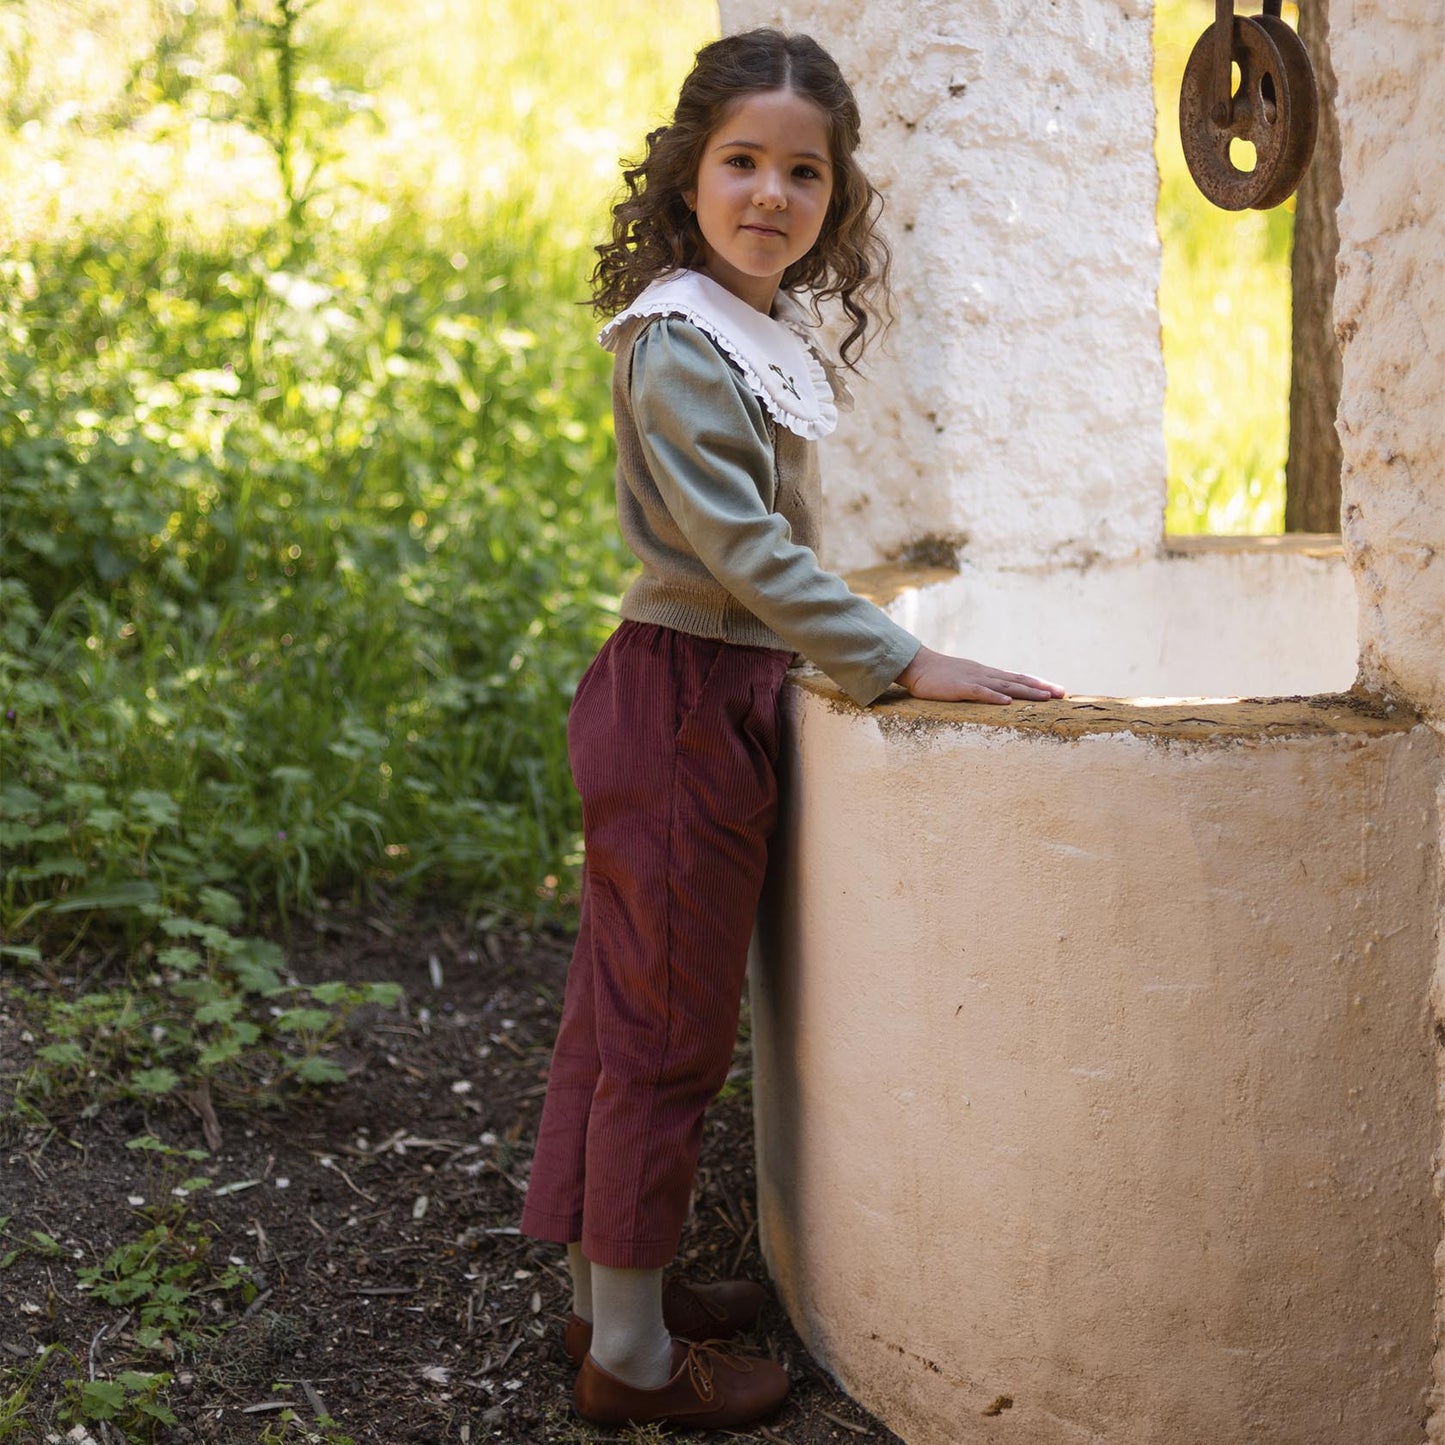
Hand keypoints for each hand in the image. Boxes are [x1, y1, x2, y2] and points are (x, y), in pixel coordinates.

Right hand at [895, 644, 1065, 704]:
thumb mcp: (966, 678)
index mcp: (988, 674)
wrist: (918, 666)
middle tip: (1062, 693)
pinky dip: (994, 697)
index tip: (1057, 690)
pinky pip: (979, 693)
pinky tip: (1007, 703)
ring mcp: (974, 680)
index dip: (1038, 683)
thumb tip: (999, 694)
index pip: (1018, 678)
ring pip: (1005, 686)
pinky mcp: (959, 688)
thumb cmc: (940, 675)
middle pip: (1018, 681)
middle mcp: (986, 675)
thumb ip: (982, 685)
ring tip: (1045, 697)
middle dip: (1041, 687)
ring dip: (1026, 691)